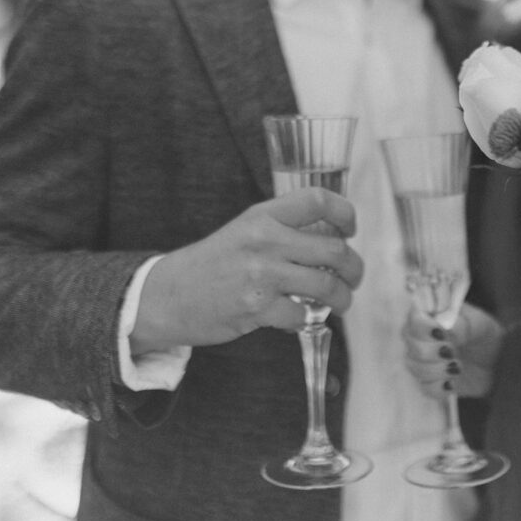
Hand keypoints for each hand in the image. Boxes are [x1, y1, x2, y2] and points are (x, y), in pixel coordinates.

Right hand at [131, 188, 363, 353]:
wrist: (166, 296)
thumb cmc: (212, 264)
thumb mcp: (245, 231)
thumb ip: (284, 230)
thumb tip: (333, 240)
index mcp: (263, 215)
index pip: (318, 200)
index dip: (344, 213)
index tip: (350, 229)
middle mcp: (264, 240)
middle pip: (334, 248)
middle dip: (353, 267)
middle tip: (353, 277)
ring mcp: (261, 274)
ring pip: (326, 285)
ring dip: (342, 297)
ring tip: (340, 302)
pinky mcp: (256, 308)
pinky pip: (302, 315)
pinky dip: (307, 320)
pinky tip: (301, 317)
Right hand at [402, 302, 504, 398]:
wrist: (498, 362)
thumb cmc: (486, 335)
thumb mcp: (479, 324)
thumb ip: (460, 324)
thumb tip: (442, 327)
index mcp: (431, 317)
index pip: (413, 318)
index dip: (422, 327)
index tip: (440, 334)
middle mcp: (422, 338)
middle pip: (412, 345)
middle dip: (432, 352)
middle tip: (452, 351)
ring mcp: (424, 361)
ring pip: (415, 367)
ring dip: (437, 369)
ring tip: (458, 366)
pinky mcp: (431, 382)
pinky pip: (425, 388)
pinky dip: (440, 387)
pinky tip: (453, 382)